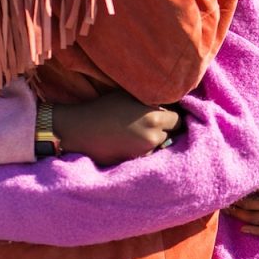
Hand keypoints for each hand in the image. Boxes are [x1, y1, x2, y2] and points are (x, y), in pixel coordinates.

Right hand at [55, 91, 181, 165]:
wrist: (79, 131)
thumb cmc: (102, 109)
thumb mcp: (128, 95)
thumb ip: (151, 99)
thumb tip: (167, 101)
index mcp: (154, 118)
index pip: (178, 119)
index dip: (171, 116)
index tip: (163, 113)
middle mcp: (153, 137)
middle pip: (172, 134)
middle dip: (164, 129)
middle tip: (148, 123)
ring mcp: (145, 152)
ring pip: (160, 145)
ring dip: (154, 140)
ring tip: (136, 132)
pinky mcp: (135, 162)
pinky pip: (148, 155)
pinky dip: (143, 149)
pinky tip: (129, 142)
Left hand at [225, 150, 258, 235]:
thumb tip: (258, 162)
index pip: (251, 186)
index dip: (237, 186)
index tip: (225, 184)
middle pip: (249, 204)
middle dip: (234, 202)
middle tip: (219, 199)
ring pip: (256, 219)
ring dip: (239, 216)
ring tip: (226, 211)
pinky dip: (255, 230)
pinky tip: (244, 228)